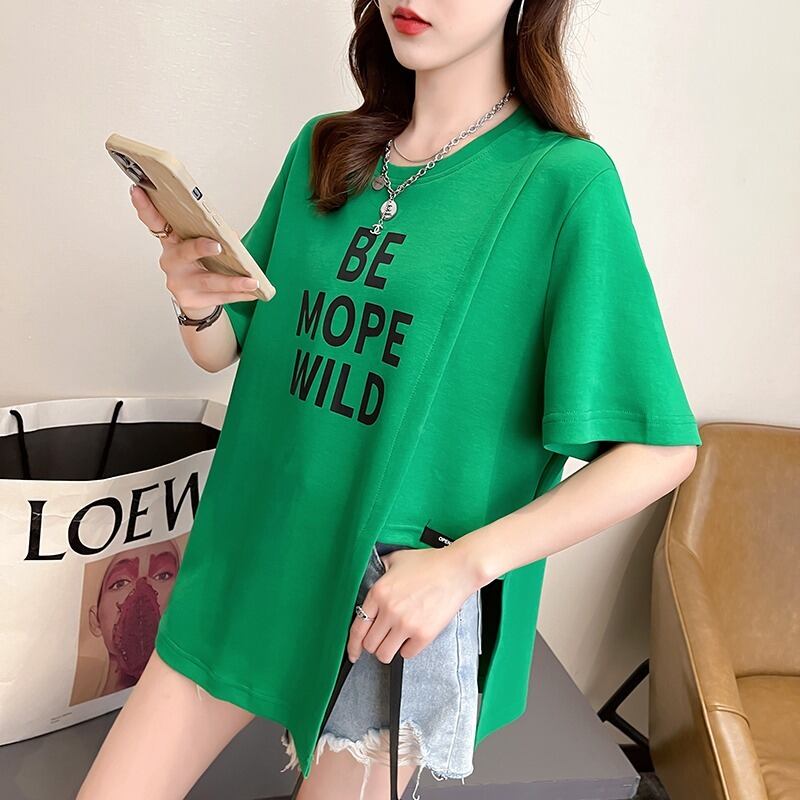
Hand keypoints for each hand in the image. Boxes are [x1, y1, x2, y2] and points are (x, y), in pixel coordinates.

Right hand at [129, 184, 259, 314]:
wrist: (196, 300)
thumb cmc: (199, 266)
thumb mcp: (199, 247)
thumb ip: (212, 236)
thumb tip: (231, 237)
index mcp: (172, 241)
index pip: (154, 221)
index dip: (145, 206)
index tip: (138, 189)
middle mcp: (171, 261)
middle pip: (185, 253)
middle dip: (201, 248)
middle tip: (218, 246)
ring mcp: (179, 282)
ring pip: (208, 281)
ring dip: (233, 281)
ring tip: (251, 281)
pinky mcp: (190, 300)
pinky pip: (219, 297)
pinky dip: (239, 294)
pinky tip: (254, 293)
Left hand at [346, 546, 478, 663]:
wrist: (456, 569)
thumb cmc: (429, 563)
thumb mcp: (396, 559)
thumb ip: (379, 569)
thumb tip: (371, 574)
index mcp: (379, 592)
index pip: (357, 628)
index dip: (352, 645)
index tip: (353, 653)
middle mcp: (389, 610)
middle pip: (370, 644)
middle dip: (373, 644)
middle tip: (381, 639)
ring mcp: (406, 624)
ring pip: (385, 654)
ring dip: (388, 650)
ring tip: (395, 641)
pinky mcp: (424, 634)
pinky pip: (407, 654)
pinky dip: (407, 649)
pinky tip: (412, 638)